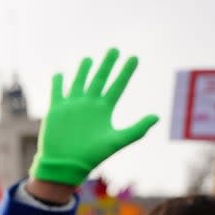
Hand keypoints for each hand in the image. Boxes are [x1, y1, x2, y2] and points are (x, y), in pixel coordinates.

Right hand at [29, 48, 158, 187]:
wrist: (66, 165)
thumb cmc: (92, 156)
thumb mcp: (117, 141)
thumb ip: (137, 129)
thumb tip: (157, 116)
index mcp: (104, 110)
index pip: (117, 85)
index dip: (126, 72)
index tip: (134, 58)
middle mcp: (89, 105)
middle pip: (100, 79)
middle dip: (107, 64)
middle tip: (115, 50)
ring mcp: (73, 106)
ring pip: (80, 82)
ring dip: (84, 70)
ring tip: (89, 59)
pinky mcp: (57, 110)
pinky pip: (57, 92)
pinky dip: (58, 82)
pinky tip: (60, 73)